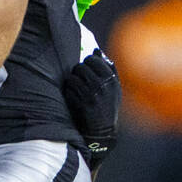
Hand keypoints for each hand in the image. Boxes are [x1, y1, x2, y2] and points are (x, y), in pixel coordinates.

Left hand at [64, 49, 120, 167]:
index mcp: (111, 79)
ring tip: (78, 91)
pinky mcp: (79, 103)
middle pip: (80, 67)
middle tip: (81, 81)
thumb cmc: (108, 106)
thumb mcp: (113, 88)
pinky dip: (68, 93)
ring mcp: (90, 94)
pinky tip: (74, 99)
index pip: (92, 59)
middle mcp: (101, 85)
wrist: (102, 131)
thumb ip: (107, 68)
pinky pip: (68, 90)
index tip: (87, 70)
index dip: (86, 63)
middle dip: (78, 72)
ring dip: (72, 83)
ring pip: (72, 78)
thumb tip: (96, 50)